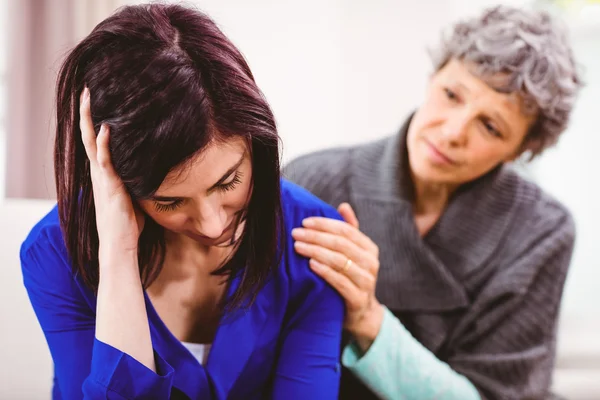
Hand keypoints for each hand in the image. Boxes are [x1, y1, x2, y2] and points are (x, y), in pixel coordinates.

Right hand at [80, 87, 143, 257]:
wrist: (120, 244)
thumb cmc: (129, 224)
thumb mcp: (135, 195)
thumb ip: (139, 180)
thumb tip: (156, 170)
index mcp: (104, 174)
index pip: (96, 142)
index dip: (94, 122)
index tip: (97, 102)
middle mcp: (99, 173)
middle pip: (88, 136)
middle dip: (87, 112)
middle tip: (87, 89)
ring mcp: (102, 178)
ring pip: (91, 142)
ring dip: (90, 119)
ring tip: (89, 97)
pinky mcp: (109, 186)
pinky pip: (104, 160)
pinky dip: (104, 143)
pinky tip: (107, 127)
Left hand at [292, 203, 383, 344]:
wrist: (361, 313)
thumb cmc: (351, 277)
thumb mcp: (353, 254)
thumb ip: (349, 230)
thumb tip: (343, 206)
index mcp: (369, 248)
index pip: (346, 230)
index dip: (325, 224)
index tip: (304, 221)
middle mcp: (371, 262)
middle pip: (341, 244)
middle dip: (316, 236)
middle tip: (295, 233)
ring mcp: (367, 281)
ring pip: (340, 261)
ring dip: (316, 251)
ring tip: (298, 247)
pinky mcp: (358, 299)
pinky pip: (340, 282)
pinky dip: (324, 271)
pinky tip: (310, 264)